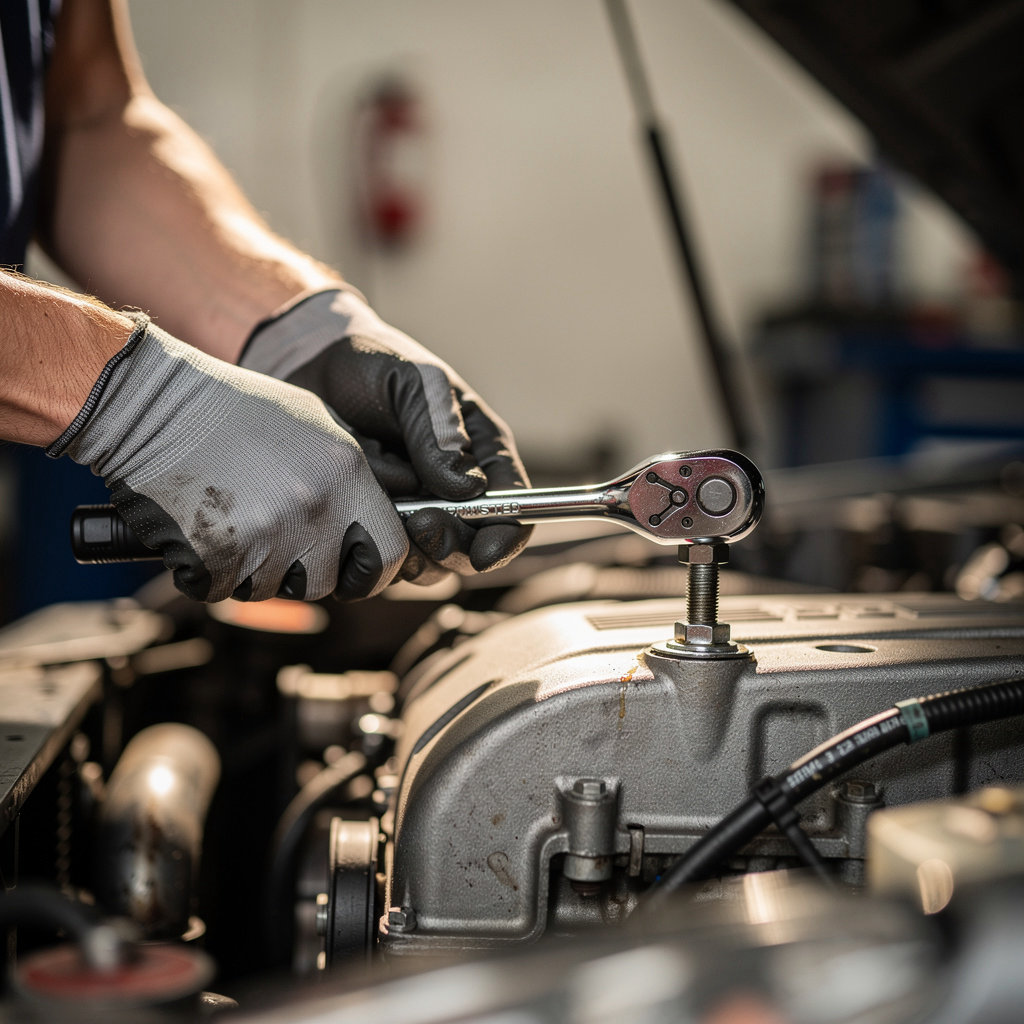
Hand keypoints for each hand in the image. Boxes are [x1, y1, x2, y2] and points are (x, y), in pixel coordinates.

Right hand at [48, 317, 408, 602]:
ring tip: (235, 520)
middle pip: (330, 581)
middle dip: (309, 572)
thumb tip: (379, 516)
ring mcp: (268, 536)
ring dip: (257, 570)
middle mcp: (316, 509)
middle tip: (278, 539)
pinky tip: (202, 530)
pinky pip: (226, 589)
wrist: (152, 407)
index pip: (391, 553)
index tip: (355, 564)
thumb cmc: (232, 409)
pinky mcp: (219, 558)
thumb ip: (353, 475)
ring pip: (277, 589)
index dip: (373, 567)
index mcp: (347, 474)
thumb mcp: (315, 423)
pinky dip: (212, 572)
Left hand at [240, 289, 531, 578]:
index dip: (506, 536)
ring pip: (427, 563)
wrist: (307, 368)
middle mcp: (453, 492)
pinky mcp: (375, 527)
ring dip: (407, 547)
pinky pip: (380, 559)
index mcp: (480, 453)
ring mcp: (414, 513)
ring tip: (379, 504)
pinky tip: (350, 509)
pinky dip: (368, 544)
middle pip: (471, 546)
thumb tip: (470, 489)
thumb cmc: (371, 364)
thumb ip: (439, 431)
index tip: (484, 553)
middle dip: (451, 546)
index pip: (513, 506)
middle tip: (422, 523)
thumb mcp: (412, 383)